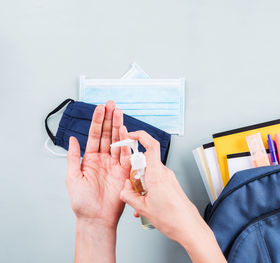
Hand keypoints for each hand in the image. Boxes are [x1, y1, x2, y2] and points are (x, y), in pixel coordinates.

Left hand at [66, 100, 130, 228]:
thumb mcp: (72, 177)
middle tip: (112, 105)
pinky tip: (125, 132)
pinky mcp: (124, 172)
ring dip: (119, 127)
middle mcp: (103, 159)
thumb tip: (73, 140)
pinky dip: (126, 144)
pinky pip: (126, 156)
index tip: (100, 108)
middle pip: (108, 135)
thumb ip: (73, 158)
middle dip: (110, 119)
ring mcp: (115, 165)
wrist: (96, 218)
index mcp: (90, 159)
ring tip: (119, 113)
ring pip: (118, 142)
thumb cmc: (82, 202)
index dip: (97, 121)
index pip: (95, 135)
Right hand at [120, 131, 226, 262]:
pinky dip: (147, 189)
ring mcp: (168, 178)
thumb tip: (123, 188)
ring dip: (140, 183)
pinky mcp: (170, 184)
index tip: (129, 136)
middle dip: (134, 172)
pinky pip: (155, 180)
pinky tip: (145, 203)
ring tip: (139, 200)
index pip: (151, 145)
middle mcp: (164, 173)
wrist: (189, 227)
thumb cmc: (172, 218)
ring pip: (149, 173)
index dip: (140, 136)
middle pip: (145, 162)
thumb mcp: (142, 208)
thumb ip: (128, 195)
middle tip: (131, 186)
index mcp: (157, 174)